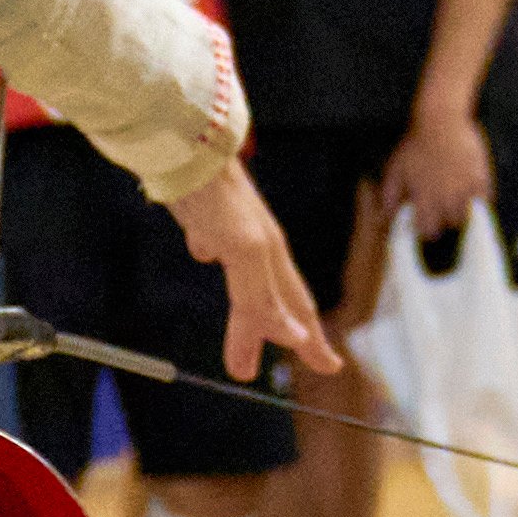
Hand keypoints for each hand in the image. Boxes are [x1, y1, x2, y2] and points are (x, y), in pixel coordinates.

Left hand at [164, 164, 333, 384]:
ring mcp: (234, 234)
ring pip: (253, 283)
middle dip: (294, 333)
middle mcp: (259, 247)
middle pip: (280, 299)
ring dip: (255, 316)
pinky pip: (223, 251)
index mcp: (269, 257)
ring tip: (249, 339)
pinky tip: (208, 255)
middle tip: (309, 361)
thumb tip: (294, 335)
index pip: (293, 309)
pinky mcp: (207, 220)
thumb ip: (264, 297)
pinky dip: (227, 266)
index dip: (310, 340)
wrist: (187, 149)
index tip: (330, 367)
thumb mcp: (245, 251)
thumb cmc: (218, 197)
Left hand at [392, 102, 492, 238]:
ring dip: (461, 212)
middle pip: (449, 225)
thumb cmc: (414, 146)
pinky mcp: (481, 177)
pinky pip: (484, 200)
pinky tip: (469, 191)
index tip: (426, 222)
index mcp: (423, 198)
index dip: (426, 229)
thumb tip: (386, 217)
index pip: (428, 231)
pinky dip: (478, 200)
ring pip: (467, 215)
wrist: (441, 121)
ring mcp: (465, 188)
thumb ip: (390, 196)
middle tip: (441, 210)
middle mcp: (445, 197)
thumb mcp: (395, 170)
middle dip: (444, 220)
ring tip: (455, 202)